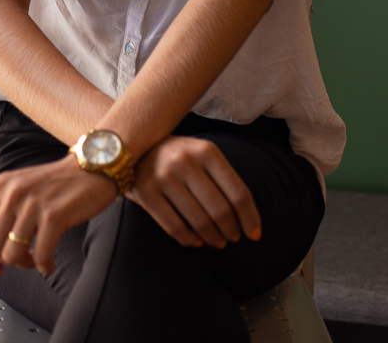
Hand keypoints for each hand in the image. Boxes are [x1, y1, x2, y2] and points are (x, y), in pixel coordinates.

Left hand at [0, 153, 117, 276]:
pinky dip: (45, 266)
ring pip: (12, 254)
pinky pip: (40, 256)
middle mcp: (13, 192)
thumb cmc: (59, 182)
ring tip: (37, 259)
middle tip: (23, 259)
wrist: (92, 167)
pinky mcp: (54, 215)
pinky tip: (50, 261)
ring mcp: (33, 203)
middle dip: (6, 262)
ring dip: (26, 265)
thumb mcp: (22, 193)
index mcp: (1, 185)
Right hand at [127, 135, 261, 248]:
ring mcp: (163, 176)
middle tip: (233, 237)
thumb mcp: (202, 154)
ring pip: (199, 221)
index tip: (254, 234)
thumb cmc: (177, 154)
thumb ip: (222, 178)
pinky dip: (190, 240)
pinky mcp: (145, 192)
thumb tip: (247, 216)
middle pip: (220, 210)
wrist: (133, 144)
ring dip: (213, 238)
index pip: (238, 192)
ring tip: (217, 241)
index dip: (250, 217)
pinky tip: (197, 241)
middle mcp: (185, 160)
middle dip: (231, 230)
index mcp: (206, 150)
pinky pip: (175, 227)